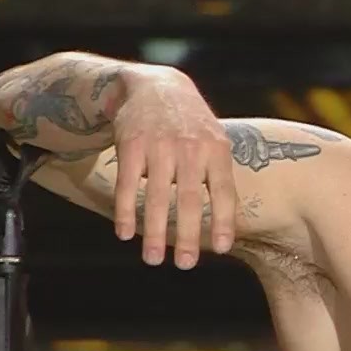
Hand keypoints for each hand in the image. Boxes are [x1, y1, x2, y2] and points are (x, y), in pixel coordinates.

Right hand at [109, 67, 237, 267]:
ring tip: (152, 259)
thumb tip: (226, 223)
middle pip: (188, 200)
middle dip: (187, 236)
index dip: (223, 220)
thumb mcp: (214, 140)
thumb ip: (218, 175)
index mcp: (216, 149)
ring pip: (155, 197)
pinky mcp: (130, 143)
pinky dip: (124, 211)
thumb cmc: (191, 124)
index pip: (223, 191)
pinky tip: (125, 234)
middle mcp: (190, 147)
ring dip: (153, 232)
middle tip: (184, 265)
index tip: (222, 248)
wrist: (154, 85)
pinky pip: (126, 184)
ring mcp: (159, 145)